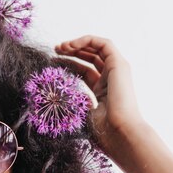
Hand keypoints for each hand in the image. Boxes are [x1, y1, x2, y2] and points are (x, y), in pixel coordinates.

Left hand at [54, 35, 147, 156]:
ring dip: (78, 44)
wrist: (119, 131)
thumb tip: (65, 98)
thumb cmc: (103, 129)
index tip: (53, 62)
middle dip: (72, 51)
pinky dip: (87, 40)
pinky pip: (104, 43)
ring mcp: (117, 70)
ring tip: (60, 47)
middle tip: (55, 50)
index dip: (69, 64)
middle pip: (91, 57)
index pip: (85, 70)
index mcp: (103, 89)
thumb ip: (78, 102)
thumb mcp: (84, 113)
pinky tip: (71, 46)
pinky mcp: (119, 64)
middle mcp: (112, 78)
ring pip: (98, 48)